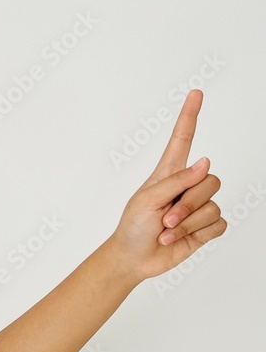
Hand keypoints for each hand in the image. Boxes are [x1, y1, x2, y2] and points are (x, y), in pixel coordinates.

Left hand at [106, 89, 227, 283]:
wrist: (133, 258)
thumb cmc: (133, 226)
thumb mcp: (147, 200)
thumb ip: (177, 181)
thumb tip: (206, 163)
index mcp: (168, 174)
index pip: (182, 140)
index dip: (190, 116)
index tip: (196, 94)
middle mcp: (186, 186)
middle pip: (210, 180)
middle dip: (187, 204)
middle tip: (163, 219)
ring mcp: (197, 206)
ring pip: (212, 205)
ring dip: (187, 223)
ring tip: (165, 230)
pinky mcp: (205, 227)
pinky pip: (218, 224)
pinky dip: (197, 234)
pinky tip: (179, 239)